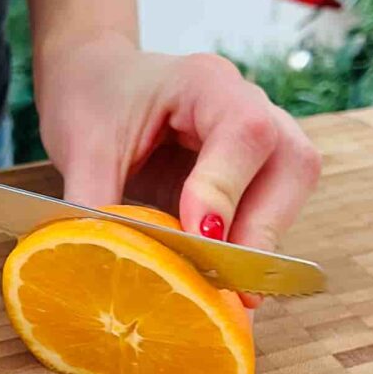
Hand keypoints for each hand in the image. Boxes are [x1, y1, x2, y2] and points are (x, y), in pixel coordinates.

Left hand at [36, 35, 321, 305]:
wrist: (93, 84)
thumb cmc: (91, 99)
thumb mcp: (81, 148)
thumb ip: (93, 204)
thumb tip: (96, 268)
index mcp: (205, 82)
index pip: (244, 131)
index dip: (227, 188)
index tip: (199, 237)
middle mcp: (246, 106)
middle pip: (292, 164)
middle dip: (262, 230)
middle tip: (228, 284)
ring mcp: (257, 143)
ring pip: (291, 191)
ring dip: (260, 243)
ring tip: (225, 291)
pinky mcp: (250, 178)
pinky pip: (268, 212)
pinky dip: (248, 249)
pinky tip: (218, 281)